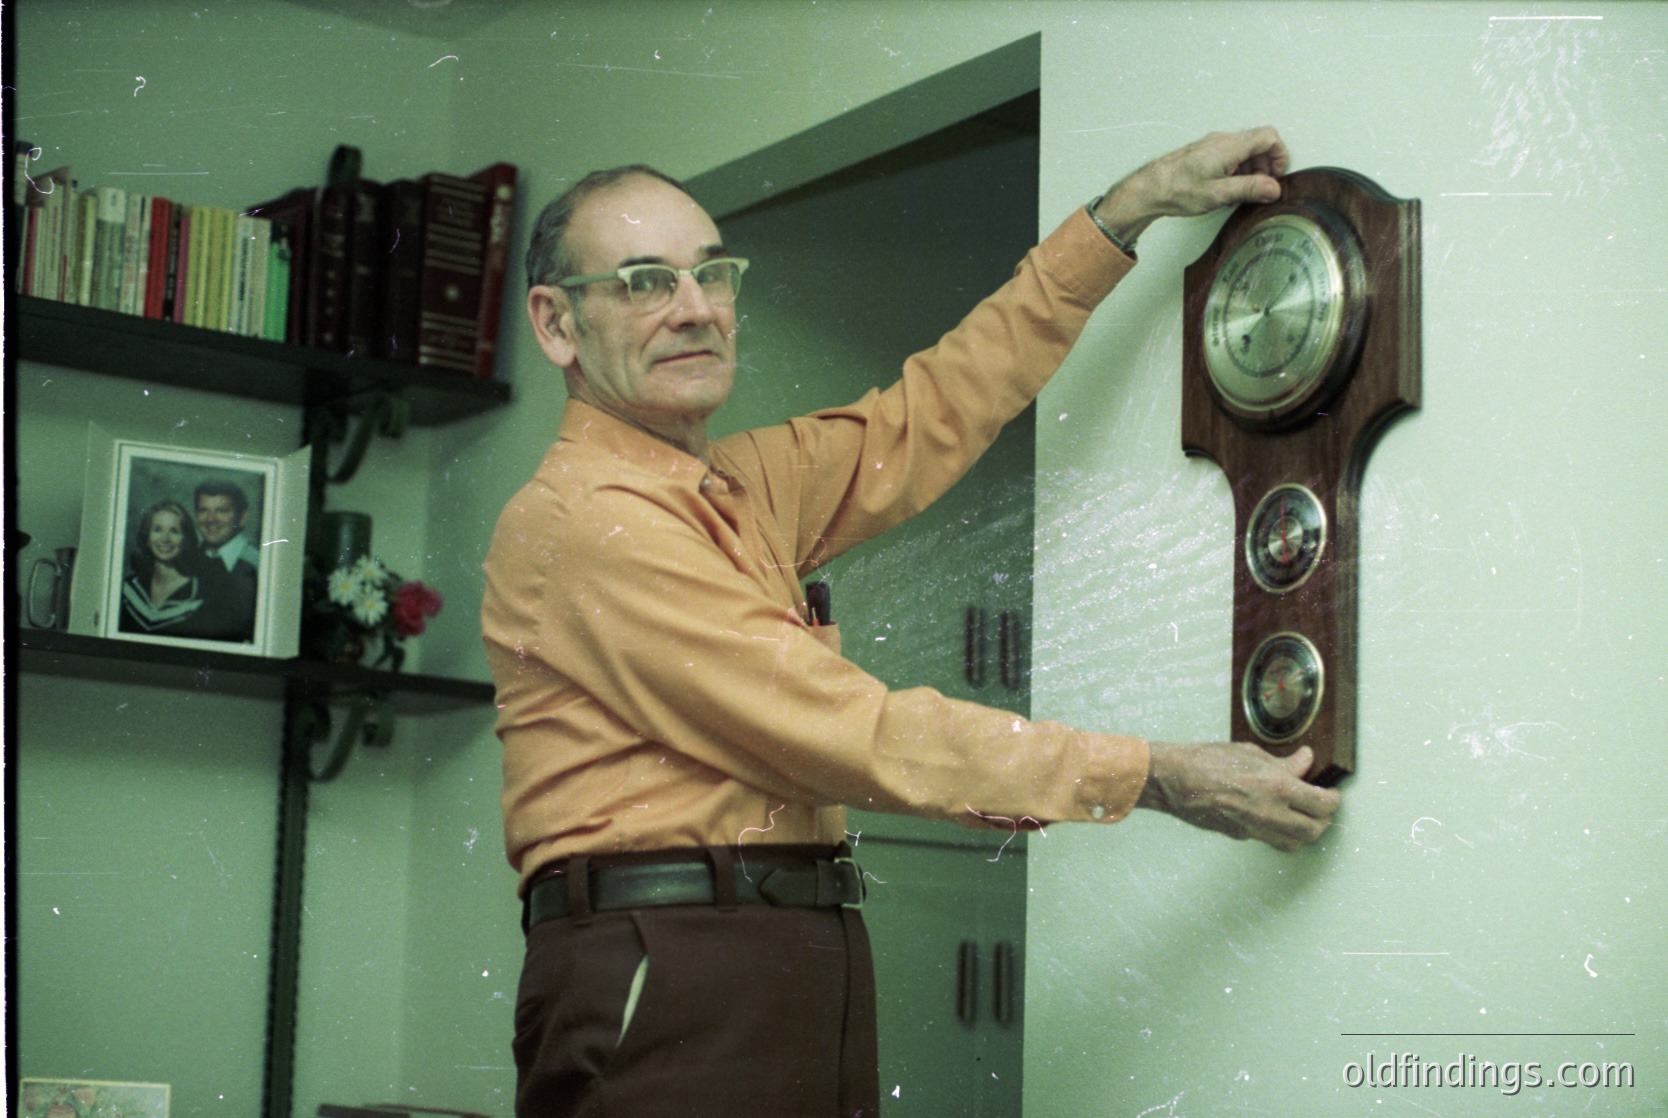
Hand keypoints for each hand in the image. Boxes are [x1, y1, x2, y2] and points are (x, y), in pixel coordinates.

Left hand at [1092, 127, 1290, 246]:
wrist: (1148, 189)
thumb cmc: (1178, 190)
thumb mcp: (1219, 194)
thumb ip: (1249, 189)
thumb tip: (1274, 188)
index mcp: (1229, 146)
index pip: (1268, 137)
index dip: (1279, 155)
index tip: (1276, 176)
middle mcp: (1222, 140)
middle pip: (1257, 144)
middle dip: (1265, 165)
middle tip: (1261, 189)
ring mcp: (1211, 146)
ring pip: (1243, 151)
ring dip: (1250, 170)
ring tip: (1243, 193)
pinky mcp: (1203, 154)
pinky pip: (1229, 156)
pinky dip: (1236, 171)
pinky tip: (1228, 190)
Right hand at [1137, 741, 1338, 851]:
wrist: (1174, 780)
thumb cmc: (1207, 760)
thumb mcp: (1251, 753)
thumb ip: (1284, 764)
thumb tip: (1305, 762)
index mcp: (1277, 788)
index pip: (1323, 804)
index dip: (1333, 800)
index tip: (1331, 794)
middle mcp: (1270, 814)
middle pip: (1314, 831)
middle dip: (1322, 820)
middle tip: (1320, 807)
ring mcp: (1254, 829)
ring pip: (1293, 844)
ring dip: (1302, 832)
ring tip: (1300, 815)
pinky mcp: (1240, 836)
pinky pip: (1268, 840)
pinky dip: (1276, 831)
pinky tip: (1270, 815)